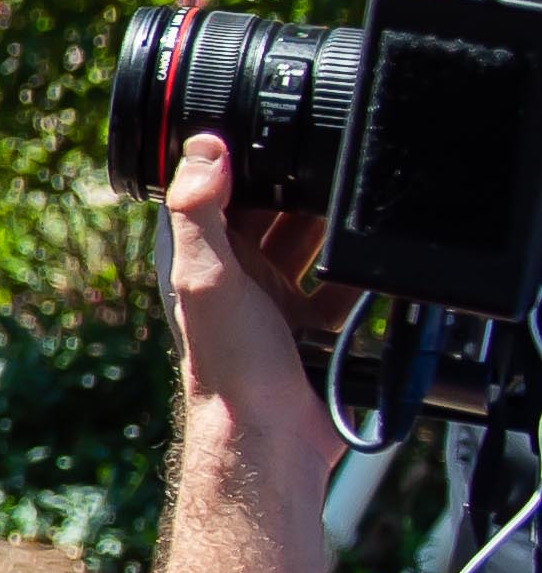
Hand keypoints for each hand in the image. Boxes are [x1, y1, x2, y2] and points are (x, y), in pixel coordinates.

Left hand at [160, 132, 341, 459]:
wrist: (268, 436)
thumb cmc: (227, 364)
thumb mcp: (205, 275)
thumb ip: (201, 211)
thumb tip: (204, 149)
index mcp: (199, 260)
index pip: (217, 196)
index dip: (240, 166)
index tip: (270, 136)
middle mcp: (233, 278)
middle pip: (272, 217)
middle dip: (299, 194)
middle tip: (328, 171)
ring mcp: (273, 303)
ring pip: (309, 249)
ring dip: (331, 231)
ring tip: (354, 210)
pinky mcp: (311, 328)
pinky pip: (342, 289)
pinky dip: (358, 276)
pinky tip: (373, 263)